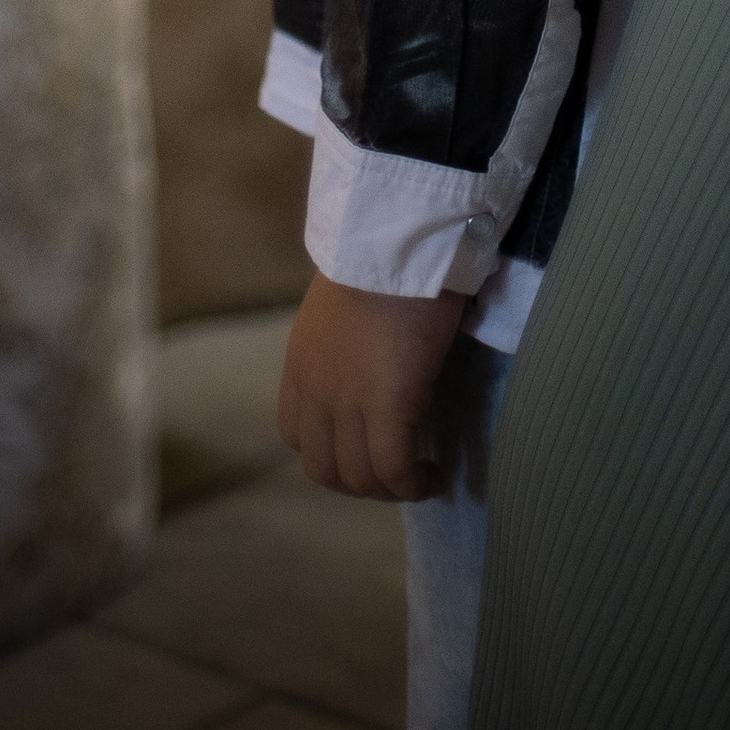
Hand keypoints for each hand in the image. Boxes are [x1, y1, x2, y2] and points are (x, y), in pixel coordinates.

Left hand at [276, 269, 470, 498]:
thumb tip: (375, 356)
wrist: (396, 239)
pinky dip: (413, 484)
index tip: (362, 447)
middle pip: (322, 468)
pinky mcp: (385, 408)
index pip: (295, 433)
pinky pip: (393, 469)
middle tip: (393, 475)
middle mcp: (314, 390)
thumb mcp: (344, 305)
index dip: (328, 451)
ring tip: (418, 479)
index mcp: (301, 363)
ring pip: (357, 477)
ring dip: (388, 490)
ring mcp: (346, 403)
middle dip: (357, 484)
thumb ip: (346, 341)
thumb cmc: (382, 255)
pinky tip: (434, 475)